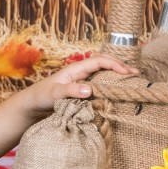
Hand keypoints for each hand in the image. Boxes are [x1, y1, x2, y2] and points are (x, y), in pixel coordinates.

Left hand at [20, 52, 137, 116]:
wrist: (30, 107)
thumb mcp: (53, 94)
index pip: (99, 61)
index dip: (114, 64)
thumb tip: (89, 90)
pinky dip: (110, 89)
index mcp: (75, 69)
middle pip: (104, 66)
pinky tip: (117, 96)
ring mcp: (81, 83)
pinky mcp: (81, 94)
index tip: (127, 73)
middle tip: (137, 76)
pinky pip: (99, 88)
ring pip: (103, 76)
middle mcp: (80, 74)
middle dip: (121, 68)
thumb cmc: (39, 98)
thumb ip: (69, 91)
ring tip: (132, 84)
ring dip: (117, 78)